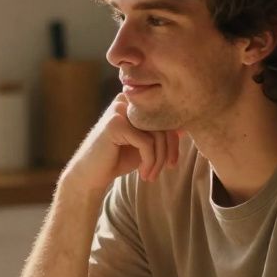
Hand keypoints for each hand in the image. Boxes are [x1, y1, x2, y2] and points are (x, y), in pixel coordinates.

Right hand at [62, 94, 179, 193]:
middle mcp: (127, 100)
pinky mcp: (115, 123)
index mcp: (134, 102)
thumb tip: (186, 127)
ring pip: (156, 134)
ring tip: (151, 175)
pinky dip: (149, 162)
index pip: (166, 116)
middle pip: (163, 124)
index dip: (174, 141)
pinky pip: (146, 143)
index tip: (172, 163)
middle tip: (165, 170)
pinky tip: (143, 173)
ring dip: (158, 160)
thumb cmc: (118, 159)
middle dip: (167, 152)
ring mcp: (119, 110)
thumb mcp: (145, 145)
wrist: (90, 175)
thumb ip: (161, 133)